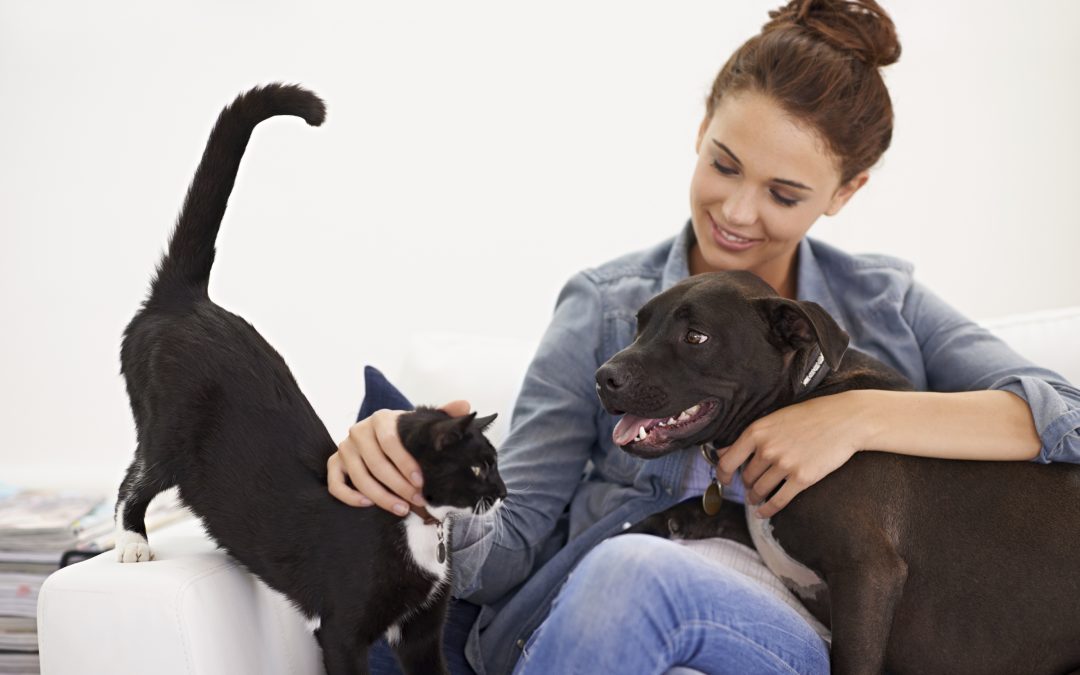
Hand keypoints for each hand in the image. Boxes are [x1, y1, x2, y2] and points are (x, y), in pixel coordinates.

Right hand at [327, 399, 471, 515]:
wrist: (382, 435)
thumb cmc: (405, 433)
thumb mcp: (423, 423)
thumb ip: (444, 415)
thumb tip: (466, 405)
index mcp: (382, 419)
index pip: (390, 441)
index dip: (405, 463)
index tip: (421, 482)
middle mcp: (359, 431)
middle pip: (375, 463)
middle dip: (398, 486)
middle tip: (417, 501)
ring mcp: (344, 448)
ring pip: (358, 477)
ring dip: (380, 496)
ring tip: (401, 509)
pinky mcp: (335, 463)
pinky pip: (335, 483)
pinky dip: (349, 496)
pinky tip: (368, 504)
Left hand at [715, 391, 866, 517]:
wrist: (844, 420)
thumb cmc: (809, 416)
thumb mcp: (773, 419)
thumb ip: (749, 437)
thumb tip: (722, 452)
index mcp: (756, 432)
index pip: (727, 461)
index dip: (722, 475)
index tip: (724, 481)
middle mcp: (767, 449)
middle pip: (746, 478)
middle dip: (747, 484)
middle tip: (750, 486)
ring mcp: (784, 465)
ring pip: (759, 491)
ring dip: (755, 497)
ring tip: (756, 498)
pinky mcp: (802, 479)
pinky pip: (777, 501)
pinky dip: (767, 510)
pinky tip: (762, 513)